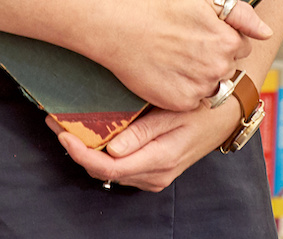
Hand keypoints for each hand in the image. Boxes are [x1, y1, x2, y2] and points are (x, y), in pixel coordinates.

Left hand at [54, 100, 243, 191]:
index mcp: (159, 161)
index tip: (63, 133)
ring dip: (86, 149)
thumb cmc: (204, 107)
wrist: (228, 112)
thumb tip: (113, 149)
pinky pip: (119, 165)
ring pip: (109, 170)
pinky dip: (100, 150)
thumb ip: (144, 133)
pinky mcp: (151, 167)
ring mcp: (153, 174)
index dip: (82, 154)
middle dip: (76, 149)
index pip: (110, 168)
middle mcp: (154, 174)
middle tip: (55, 121)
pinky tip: (89, 130)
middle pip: (104, 171)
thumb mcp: (175, 113)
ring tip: (66, 122)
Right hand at [93, 0, 272, 111]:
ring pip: (210, 85)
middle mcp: (219, 68)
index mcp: (229, 41)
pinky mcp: (181, 102)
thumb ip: (241, 14)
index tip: (199, 32)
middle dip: (211, 58)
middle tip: (184, 45)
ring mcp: (200, 88)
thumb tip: (266, 32)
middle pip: (226, 67)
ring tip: (173, 58)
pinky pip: (191, 99)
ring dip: (198, 76)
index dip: (220, 37)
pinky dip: (182, 89)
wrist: (120, 28)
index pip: (240, 46)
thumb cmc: (159, 9)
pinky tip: (166, 72)